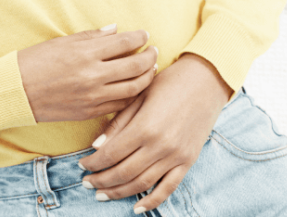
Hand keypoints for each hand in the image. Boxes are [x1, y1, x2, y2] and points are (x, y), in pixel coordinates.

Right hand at [16, 25, 156, 122]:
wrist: (15, 91)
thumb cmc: (34, 62)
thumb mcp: (61, 42)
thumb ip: (91, 37)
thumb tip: (115, 30)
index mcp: (85, 53)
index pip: (124, 43)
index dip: (139, 37)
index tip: (144, 35)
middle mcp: (93, 75)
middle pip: (136, 65)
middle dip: (149, 56)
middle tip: (153, 51)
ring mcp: (93, 96)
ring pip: (134, 87)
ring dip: (146, 77)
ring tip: (149, 69)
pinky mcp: (90, 112)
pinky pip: (121, 104)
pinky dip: (132, 95)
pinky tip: (134, 87)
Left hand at [77, 53, 233, 213]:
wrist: (204, 81)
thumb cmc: (167, 84)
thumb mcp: (137, 97)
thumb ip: (117, 124)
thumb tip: (96, 146)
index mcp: (144, 127)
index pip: (111, 154)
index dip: (93, 163)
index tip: (81, 165)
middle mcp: (161, 146)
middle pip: (124, 172)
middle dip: (101, 181)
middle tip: (87, 183)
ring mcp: (176, 156)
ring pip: (142, 183)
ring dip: (119, 192)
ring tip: (102, 194)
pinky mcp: (188, 161)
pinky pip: (168, 188)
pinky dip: (152, 200)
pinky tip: (137, 208)